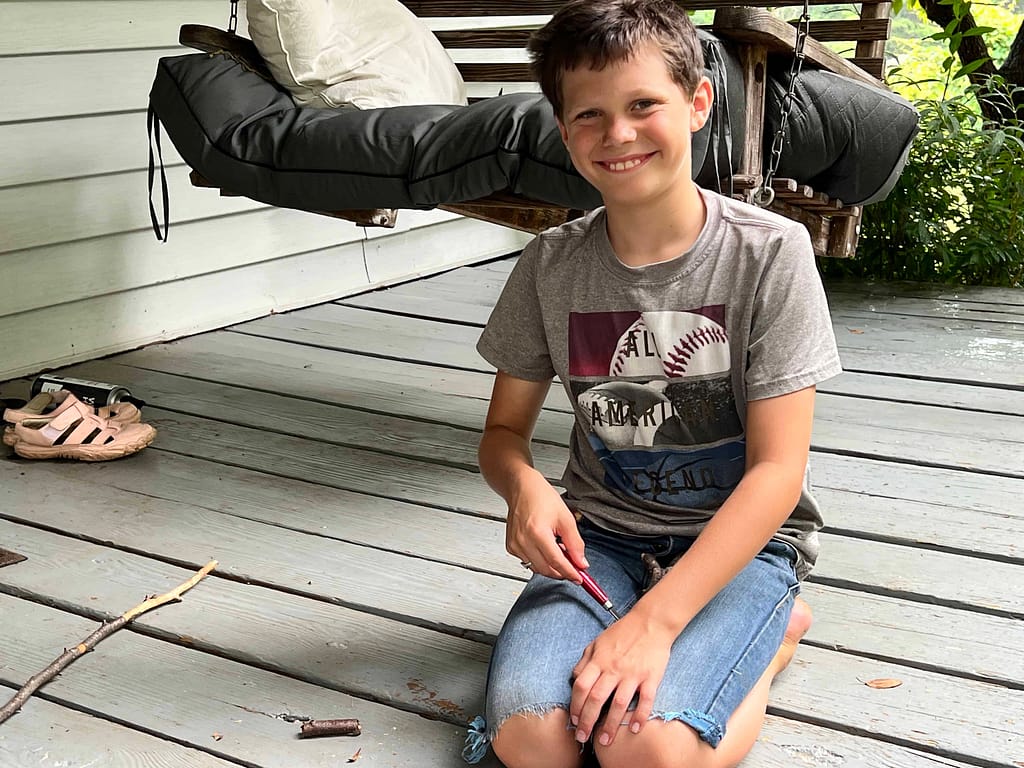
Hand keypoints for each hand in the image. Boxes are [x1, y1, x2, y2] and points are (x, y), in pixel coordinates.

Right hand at [505, 472, 586, 581]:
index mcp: (537, 533)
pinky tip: (546, 549)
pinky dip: (540, 561)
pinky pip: (528, 562)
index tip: (579, 578)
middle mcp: (523, 541)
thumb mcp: (565, 518)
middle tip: (574, 566)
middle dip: (562, 571)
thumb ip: (575, 543)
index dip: (570, 573)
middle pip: (546, 569)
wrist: (521, 487)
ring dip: (551, 567)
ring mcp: (515, 545)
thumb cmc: (541, 497)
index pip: (557, 562)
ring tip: (560, 552)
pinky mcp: (511, 547)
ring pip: (536, 568)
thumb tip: (581, 563)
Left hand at [569, 612, 675, 746]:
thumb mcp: (598, 642)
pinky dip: (640, 716)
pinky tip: (634, 729)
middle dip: (587, 721)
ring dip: (610, 725)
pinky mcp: (651, 677)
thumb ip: (585, 661)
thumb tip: (574, 678)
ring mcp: (633, 674)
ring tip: (605, 740)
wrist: (651, 622)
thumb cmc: (623, 632)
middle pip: (596, 698)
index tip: (573, 720)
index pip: (581, 686)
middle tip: (583, 738)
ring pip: (618, 703)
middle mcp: (614, 668)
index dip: (575, 705)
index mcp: (599, 660)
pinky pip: (645, 700)